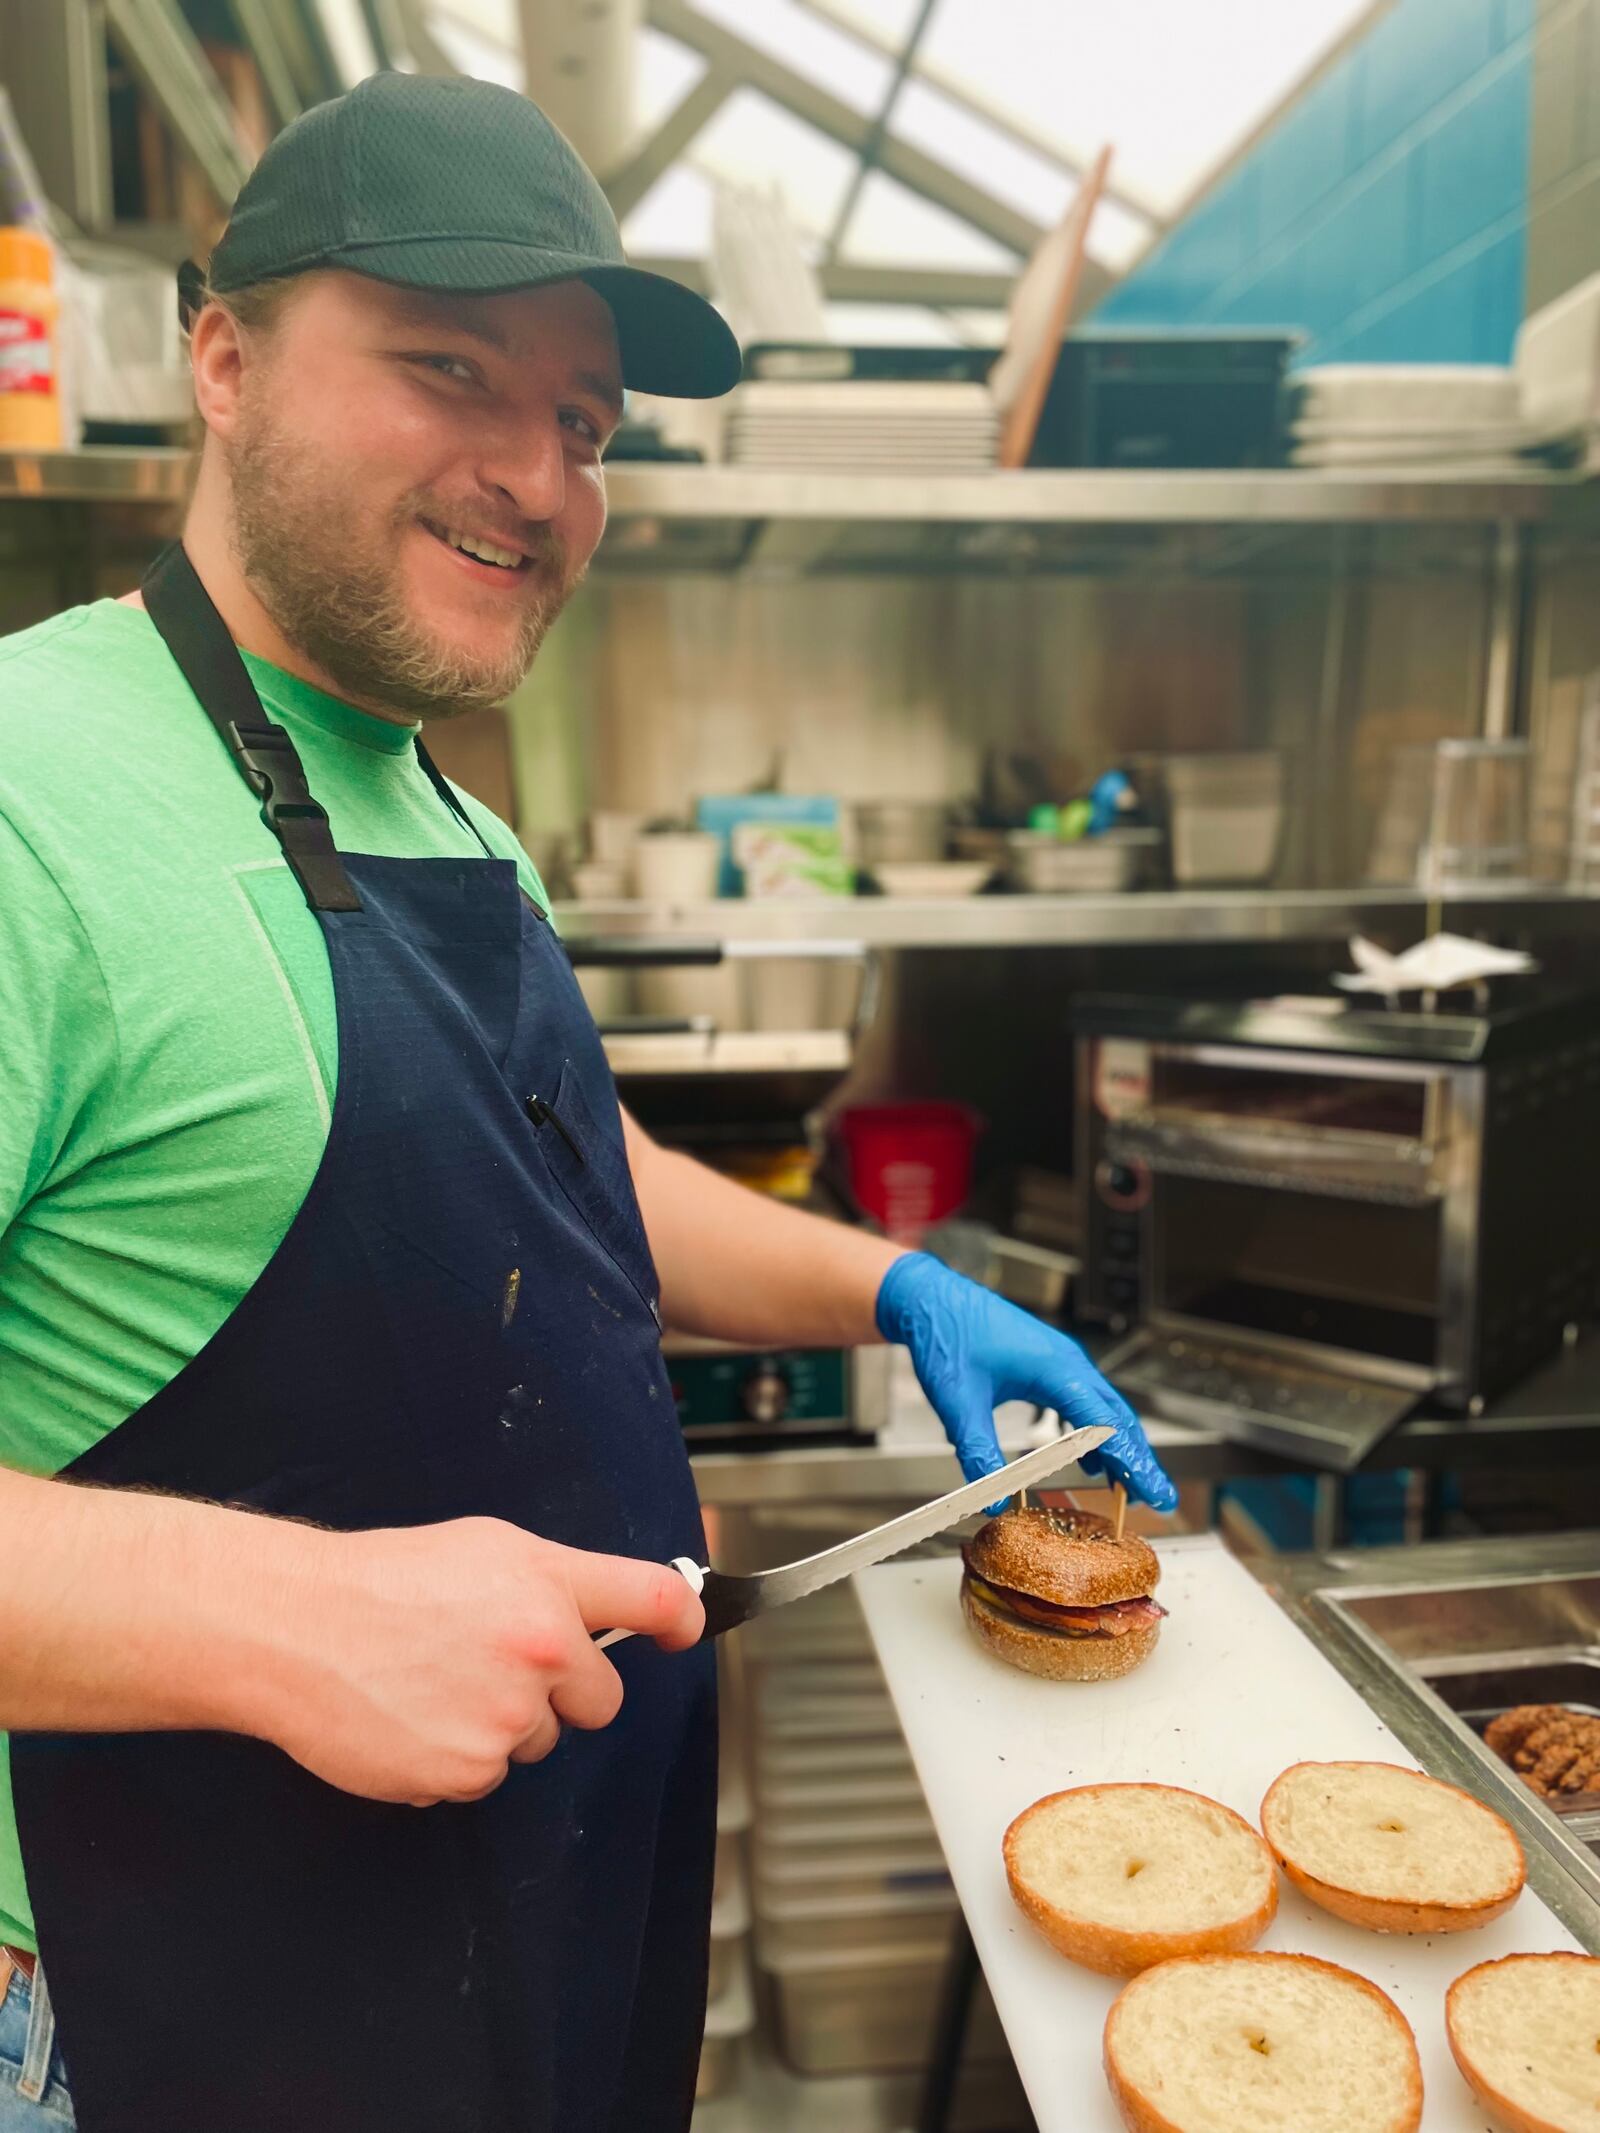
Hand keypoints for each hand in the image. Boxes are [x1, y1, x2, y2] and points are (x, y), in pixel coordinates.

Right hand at [248, 1519, 703, 1806]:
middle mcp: (541, 1652)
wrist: (297, 1628)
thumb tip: (600, 1612)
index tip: (682, 1631)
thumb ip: (553, 1581)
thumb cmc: (382, 1581)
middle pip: (603, 1698)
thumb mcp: (484, 1549)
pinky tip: (415, 1718)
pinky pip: (486, 1778)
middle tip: (497, 1663)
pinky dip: (456, 1759)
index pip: (651, 1599)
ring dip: (504, 1726)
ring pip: (540, 1742)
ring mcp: (506, 1720)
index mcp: (549, 1586)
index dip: (681, 1619)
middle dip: (565, 1690)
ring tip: (437, 1683)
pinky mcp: (468, 1773)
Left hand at [875, 1252, 1177, 1513]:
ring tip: (1131, 1487)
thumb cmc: (946, 1335)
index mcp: (1055, 1367)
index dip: (1130, 1460)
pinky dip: (1095, 1432)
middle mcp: (1067, 1362)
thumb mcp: (957, 1402)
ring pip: (1103, 1409)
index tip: (1150, 1492)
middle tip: (1160, 1497)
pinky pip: (1084, 1402)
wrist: (929, 1297)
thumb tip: (992, 1500)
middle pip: (1116, 1417)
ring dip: (1120, 1447)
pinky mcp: (1049, 1364)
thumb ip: (977, 1452)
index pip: (1104, 1422)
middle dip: (1140, 1459)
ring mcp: (1061, 1361)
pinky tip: (1091, 1459)